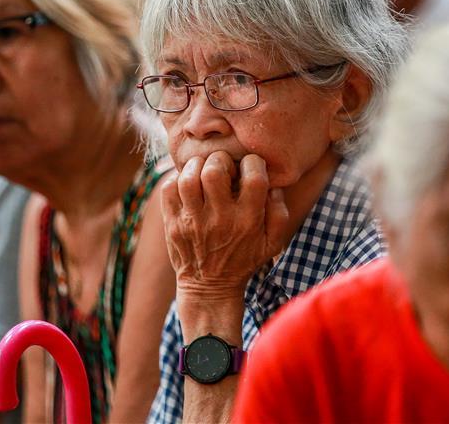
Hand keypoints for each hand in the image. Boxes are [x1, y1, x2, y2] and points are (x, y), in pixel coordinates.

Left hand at [161, 152, 288, 300]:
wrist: (209, 287)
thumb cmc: (244, 260)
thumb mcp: (272, 243)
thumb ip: (279, 212)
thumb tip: (273, 185)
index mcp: (247, 220)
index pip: (254, 177)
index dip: (253, 163)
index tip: (250, 167)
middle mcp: (219, 219)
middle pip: (214, 170)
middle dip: (221, 160)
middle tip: (223, 167)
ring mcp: (192, 221)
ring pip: (188, 177)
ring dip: (197, 166)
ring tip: (204, 170)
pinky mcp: (173, 223)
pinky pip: (169, 189)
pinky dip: (177, 178)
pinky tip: (188, 183)